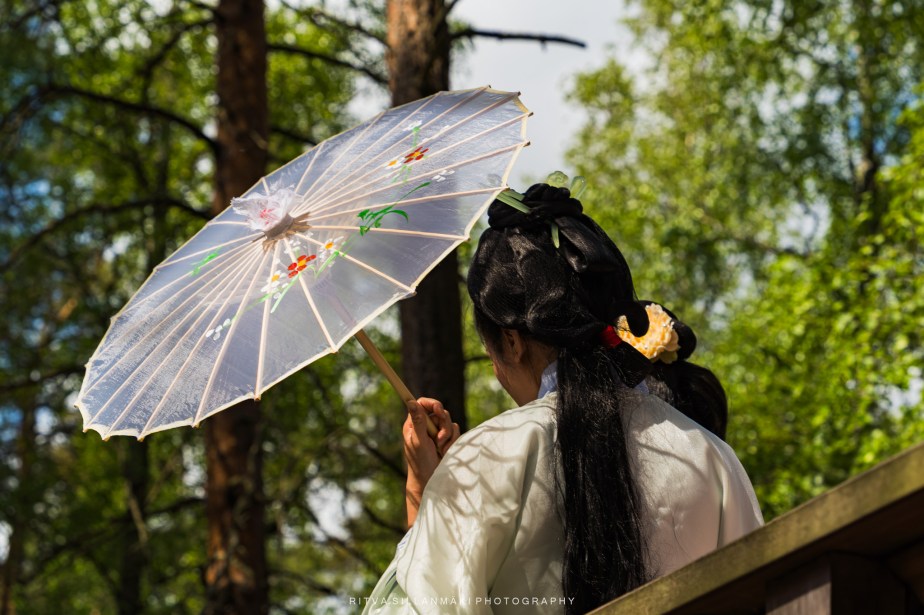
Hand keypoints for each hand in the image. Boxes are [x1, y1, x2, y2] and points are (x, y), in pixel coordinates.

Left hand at [404, 397, 459, 525]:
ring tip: (440, 449)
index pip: (422, 403)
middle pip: (439, 411)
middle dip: (442, 425)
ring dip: (447, 436)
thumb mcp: (418, 441)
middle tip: (438, 439)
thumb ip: (418, 421)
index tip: (438, 409)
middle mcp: (425, 425)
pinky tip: (445, 452)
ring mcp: (436, 432)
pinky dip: (452, 441)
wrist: (431, 479)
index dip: (432, 403)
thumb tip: (410, 401)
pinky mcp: (446, 438)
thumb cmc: (420, 462)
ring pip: (449, 421)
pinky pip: (456, 430)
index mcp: (414, 423)